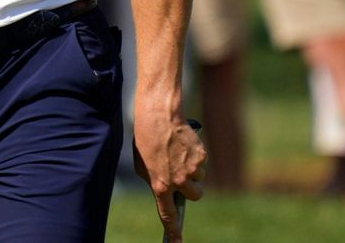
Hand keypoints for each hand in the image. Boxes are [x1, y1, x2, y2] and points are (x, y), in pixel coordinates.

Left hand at [132, 110, 206, 242]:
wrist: (159, 114)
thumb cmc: (145, 138)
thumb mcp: (141, 165)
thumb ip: (154, 181)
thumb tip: (166, 191)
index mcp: (160, 185)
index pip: (168, 215)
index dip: (173, 231)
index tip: (176, 242)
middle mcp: (178, 181)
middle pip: (194, 196)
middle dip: (190, 189)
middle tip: (182, 176)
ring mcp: (192, 169)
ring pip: (199, 178)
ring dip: (192, 170)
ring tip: (177, 152)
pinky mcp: (201, 156)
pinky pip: (202, 163)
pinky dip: (195, 156)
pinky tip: (183, 144)